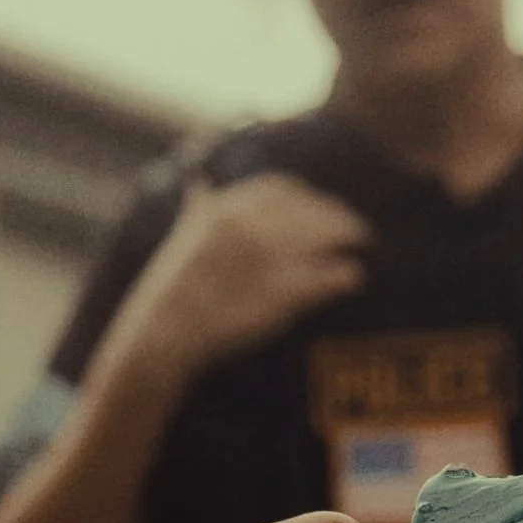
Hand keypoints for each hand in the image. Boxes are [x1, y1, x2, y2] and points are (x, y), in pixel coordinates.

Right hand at [106, 174, 368, 384]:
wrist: (161, 337)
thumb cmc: (168, 294)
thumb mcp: (181, 241)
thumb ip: (197, 211)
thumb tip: (198, 185)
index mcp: (225, 210)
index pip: (280, 189)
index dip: (305, 196)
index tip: (318, 206)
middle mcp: (249, 227)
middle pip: (310, 209)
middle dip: (336, 215)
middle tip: (353, 228)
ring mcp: (266, 259)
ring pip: (326, 235)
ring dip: (349, 235)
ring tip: (361, 245)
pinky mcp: (282, 294)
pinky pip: (327, 276)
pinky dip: (344, 274)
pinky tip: (354, 277)